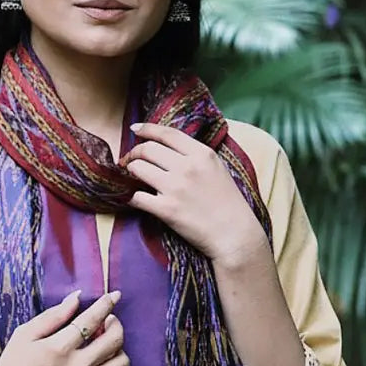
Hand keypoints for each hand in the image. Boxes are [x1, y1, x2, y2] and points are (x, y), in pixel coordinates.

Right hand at [0, 289, 128, 365]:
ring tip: (107, 345)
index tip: (114, 296)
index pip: (92, 319)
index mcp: (58, 347)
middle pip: (114, 340)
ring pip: (121, 364)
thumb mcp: (24, 335)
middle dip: (116, 325)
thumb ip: (53, 316)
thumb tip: (77, 298)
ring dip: (119, 350)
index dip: (106, 304)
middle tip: (109, 321)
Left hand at [120, 122, 267, 265]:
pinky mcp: (167, 210)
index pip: (167, 133)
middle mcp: (187, 167)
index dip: (147, 129)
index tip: (135, 130)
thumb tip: (170, 149)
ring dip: (131, 171)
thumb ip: (196, 156)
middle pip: (148, 149)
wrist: (235, 236)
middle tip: (130, 160)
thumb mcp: (218, 169)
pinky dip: (132, 197)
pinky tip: (135, 199)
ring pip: (138, 169)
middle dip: (134, 153)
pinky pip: (138, 197)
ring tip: (132, 177)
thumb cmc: (230, 205)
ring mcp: (176, 188)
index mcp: (201, 154)